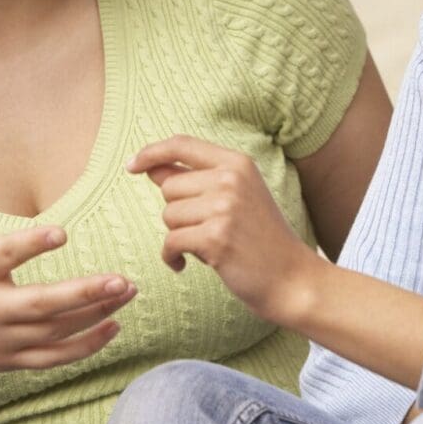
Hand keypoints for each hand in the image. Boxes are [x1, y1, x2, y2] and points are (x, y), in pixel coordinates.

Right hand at [0, 165, 136, 380]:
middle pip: (40, 305)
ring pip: (55, 332)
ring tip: (128, 291)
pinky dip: (85, 347)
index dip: (31, 245)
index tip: (64, 232)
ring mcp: (0, 339)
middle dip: (84, 294)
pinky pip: (53, 358)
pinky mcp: (10, 360)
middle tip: (122, 280)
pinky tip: (114, 325)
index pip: (3, 257)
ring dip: (95, 314)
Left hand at [127, 135, 319, 323]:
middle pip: (169, 187)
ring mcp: (225, 207)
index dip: (151, 152)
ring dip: (179, 236)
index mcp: (236, 163)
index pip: (181, 144)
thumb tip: (150, 166)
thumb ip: (195, 180)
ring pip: (168, 216)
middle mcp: (231, 179)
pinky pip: (170, 242)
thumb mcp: (235, 197)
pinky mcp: (216, 238)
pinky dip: (172, 257)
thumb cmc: (259, 239)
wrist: (292, 279)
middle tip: (205, 229)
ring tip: (208, 245)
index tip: (131, 165)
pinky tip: (186, 265)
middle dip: (177, 213)